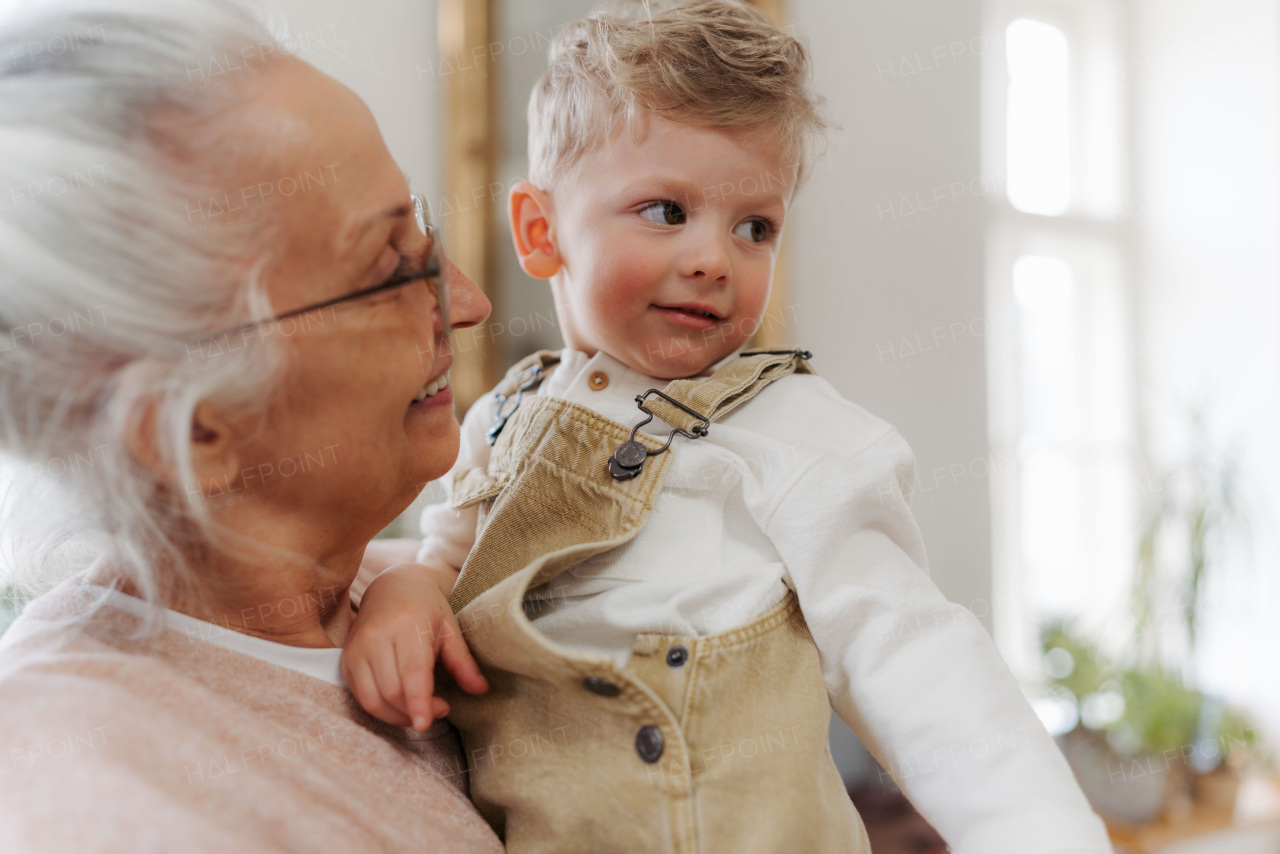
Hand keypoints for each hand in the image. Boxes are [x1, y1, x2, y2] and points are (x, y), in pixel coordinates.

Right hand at [341, 562, 488, 731]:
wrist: (391, 587)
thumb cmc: (426, 608)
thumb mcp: (450, 628)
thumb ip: (463, 661)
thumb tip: (481, 689)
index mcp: (407, 625)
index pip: (411, 671)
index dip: (418, 701)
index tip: (425, 724)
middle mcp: (376, 637)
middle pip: (392, 691)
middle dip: (417, 711)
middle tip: (441, 708)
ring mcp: (357, 650)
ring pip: (373, 700)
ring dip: (398, 717)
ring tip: (422, 709)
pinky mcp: (347, 661)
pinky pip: (360, 697)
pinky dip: (382, 710)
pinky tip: (401, 706)